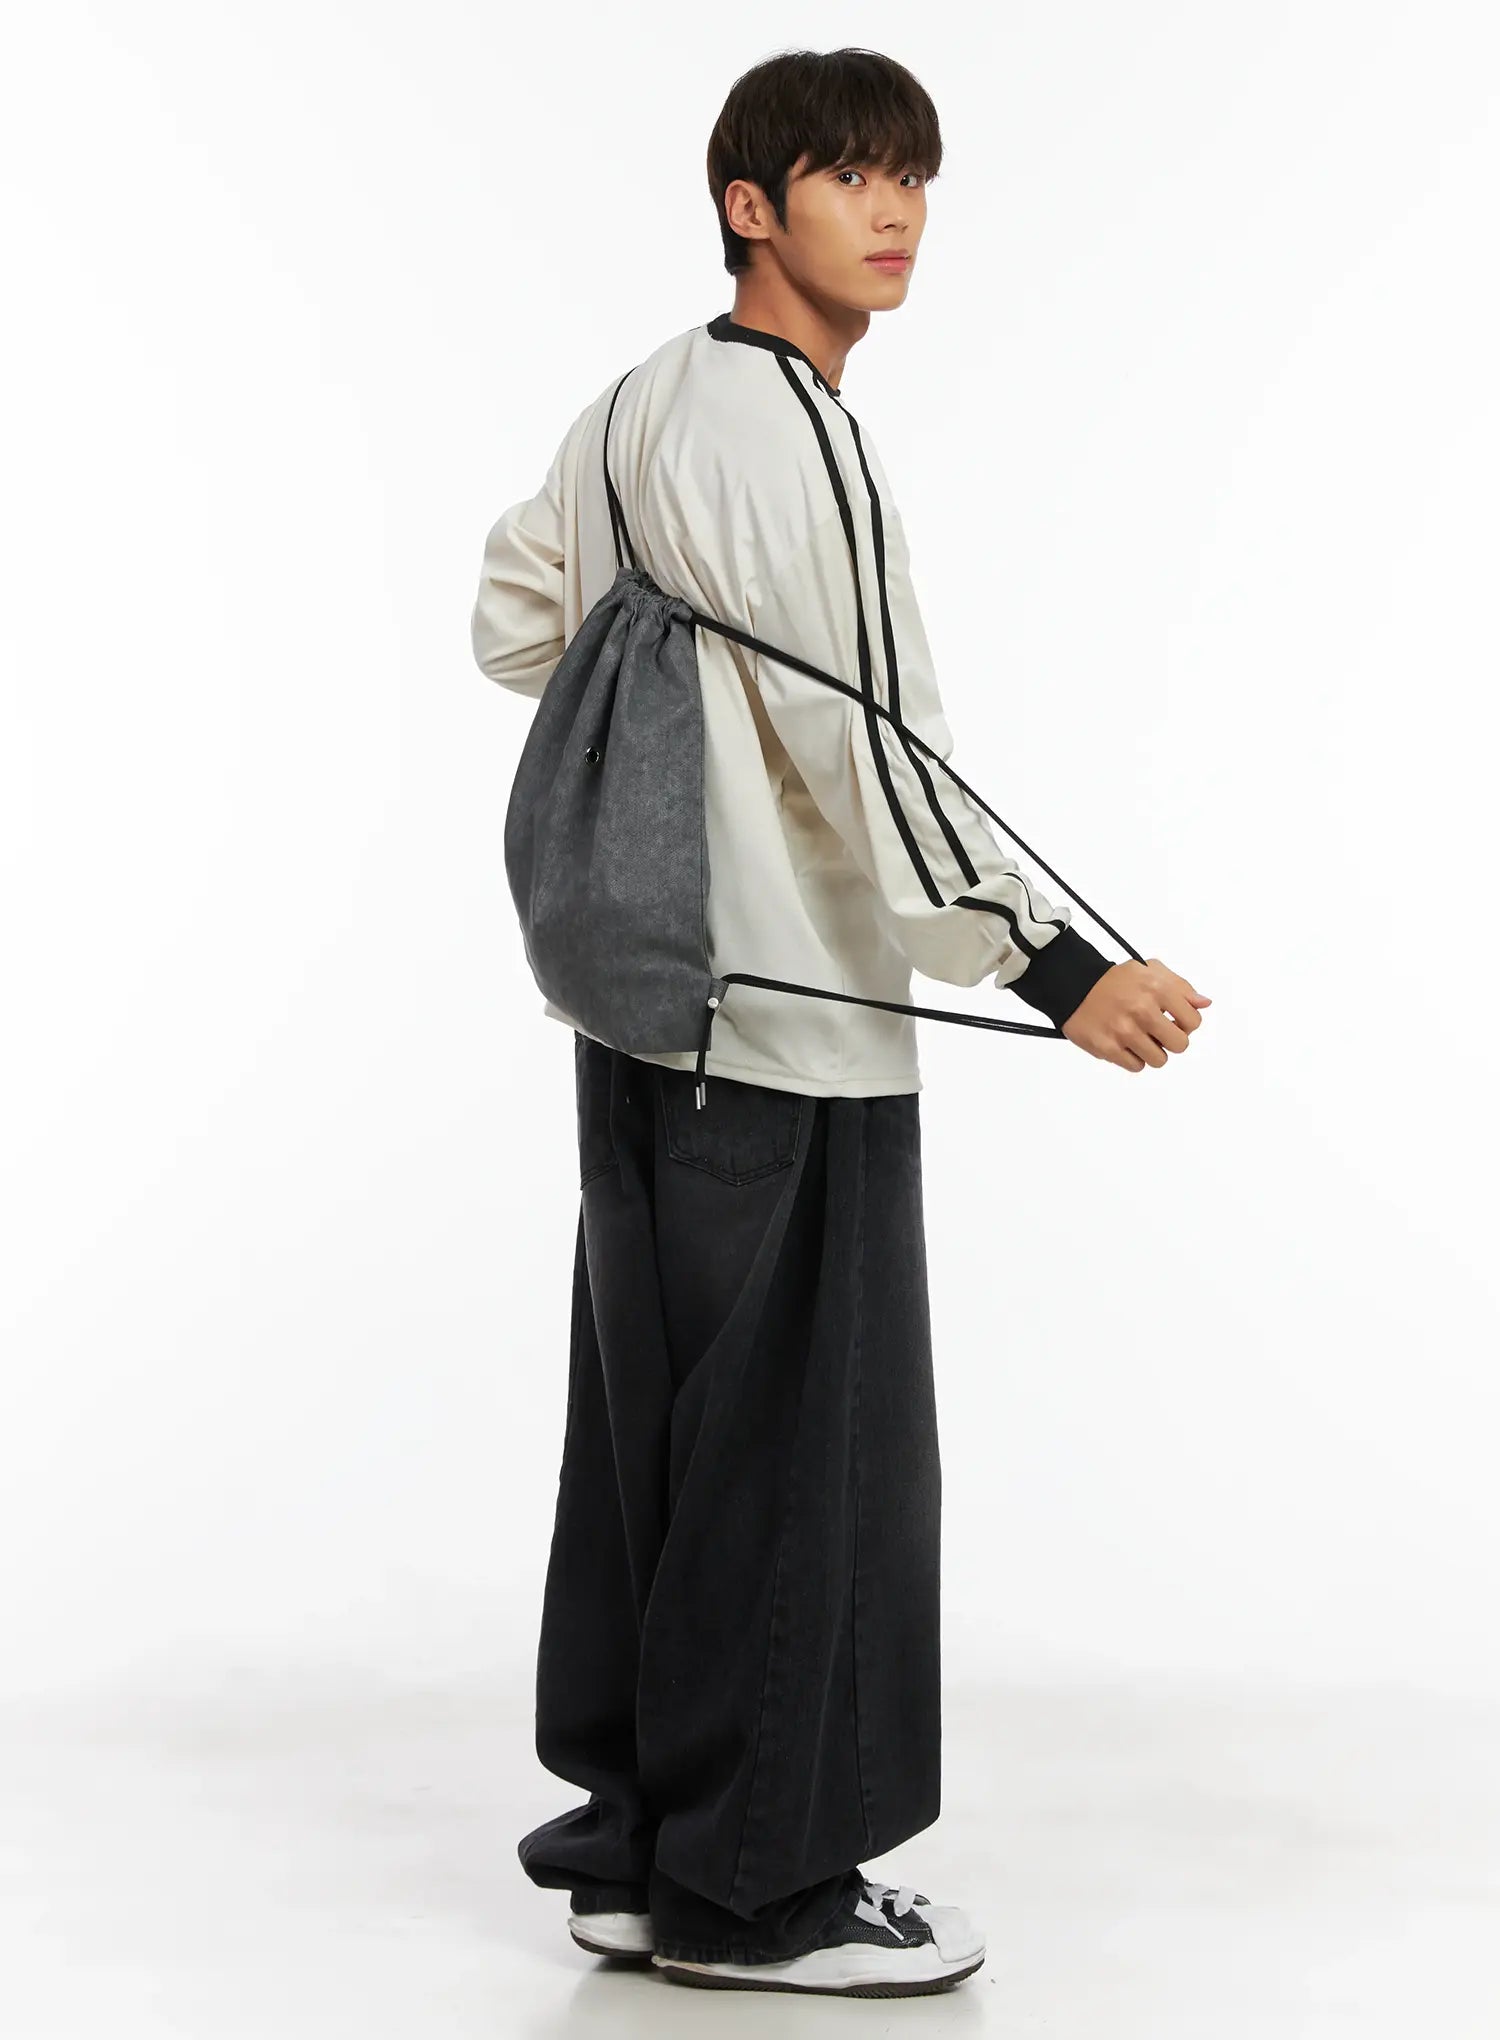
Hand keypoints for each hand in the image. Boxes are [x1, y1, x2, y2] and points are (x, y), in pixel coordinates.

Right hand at [1061, 958, 1210, 1071]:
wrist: (1073, 986)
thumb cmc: (1115, 981)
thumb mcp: (1149, 971)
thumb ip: (1180, 987)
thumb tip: (1204, 1004)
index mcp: (1157, 988)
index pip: (1193, 1021)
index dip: (1186, 1024)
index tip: (1174, 1020)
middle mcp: (1142, 1009)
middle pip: (1180, 1045)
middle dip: (1171, 1040)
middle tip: (1158, 1033)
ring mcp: (1124, 1031)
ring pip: (1159, 1060)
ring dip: (1152, 1052)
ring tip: (1139, 1038)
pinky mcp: (1108, 1048)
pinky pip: (1136, 1066)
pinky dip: (1133, 1058)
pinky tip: (1124, 1044)